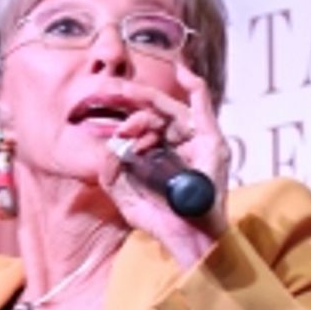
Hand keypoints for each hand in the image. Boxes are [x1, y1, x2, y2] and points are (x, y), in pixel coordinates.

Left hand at [96, 61, 229, 263]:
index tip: (98, 104)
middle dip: (128, 98)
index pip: (142, 120)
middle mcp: (180, 143)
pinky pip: (204, 107)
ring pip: (169, 111)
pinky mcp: (212, 143)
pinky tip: (181, 70)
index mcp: (160, 151)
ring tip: (129, 129)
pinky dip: (194, 86)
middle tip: (107, 91)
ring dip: (144, 112)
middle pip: (154, 110)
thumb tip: (110, 146)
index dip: (121, 111)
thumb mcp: (124, 194)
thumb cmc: (161, 220)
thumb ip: (111, 171)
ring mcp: (197, 141)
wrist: (186, 239)